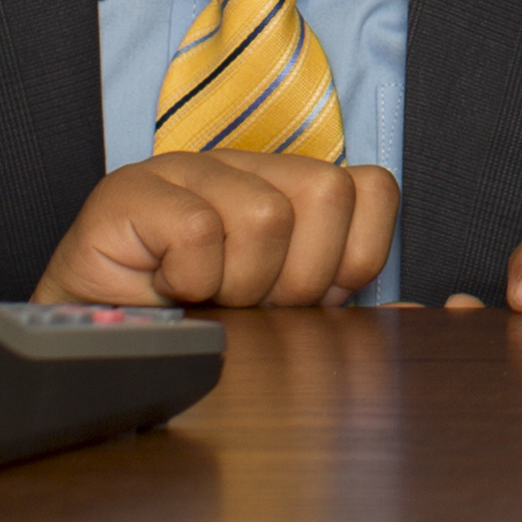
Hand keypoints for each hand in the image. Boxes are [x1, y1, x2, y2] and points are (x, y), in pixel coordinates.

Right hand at [33, 154, 400, 308]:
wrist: (93, 355)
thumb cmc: (194, 338)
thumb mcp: (285, 323)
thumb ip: (347, 305)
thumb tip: (429, 309)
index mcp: (288, 189)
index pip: (371, 189)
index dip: (353, 257)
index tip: (309, 300)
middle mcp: (243, 166)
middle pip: (328, 193)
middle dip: (299, 277)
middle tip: (250, 302)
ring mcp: (185, 168)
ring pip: (266, 215)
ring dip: (238, 284)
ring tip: (205, 297)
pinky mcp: (130, 189)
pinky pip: (199, 232)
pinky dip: (188, 280)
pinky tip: (167, 289)